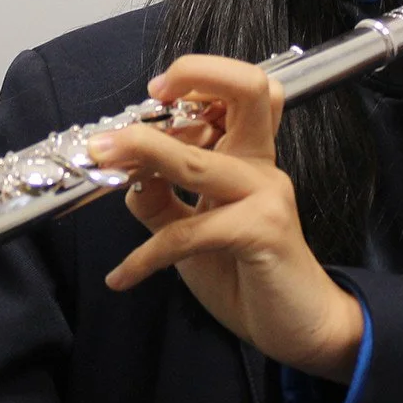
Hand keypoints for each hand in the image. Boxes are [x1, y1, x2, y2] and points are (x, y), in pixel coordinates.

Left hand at [88, 56, 363, 383]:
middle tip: (148, 95)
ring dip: (142, 150)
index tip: (155, 93)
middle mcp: (261, 165)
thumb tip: (125, 175)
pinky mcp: (261, 232)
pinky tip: (123, 277)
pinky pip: (188, 233)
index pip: (239, 89)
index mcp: (249, 156)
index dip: (199, 76)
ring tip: (102, 157)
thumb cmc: (249, 274)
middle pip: (247, 89)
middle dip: (194, 75)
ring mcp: (265, 194)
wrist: (300, 326)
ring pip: (198, 157)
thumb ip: (164, 199)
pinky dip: (147, 255)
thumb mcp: (194, 231)